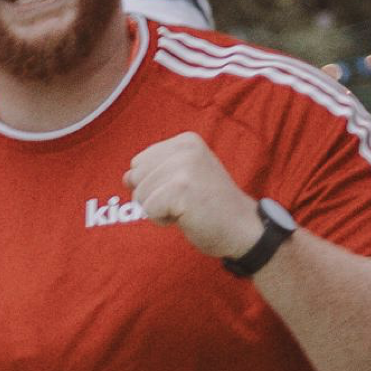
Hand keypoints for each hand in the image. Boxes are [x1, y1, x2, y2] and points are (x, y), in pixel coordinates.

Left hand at [123, 132, 261, 258]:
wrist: (244, 229)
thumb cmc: (210, 206)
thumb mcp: (183, 178)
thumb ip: (154, 172)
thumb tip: (125, 177)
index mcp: (185, 141)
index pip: (138, 163)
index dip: (155, 184)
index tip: (185, 190)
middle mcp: (184, 148)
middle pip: (135, 178)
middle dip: (153, 197)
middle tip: (186, 201)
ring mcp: (184, 167)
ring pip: (139, 195)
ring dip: (159, 210)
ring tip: (188, 208)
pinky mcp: (181, 189)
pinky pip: (148, 210)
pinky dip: (163, 220)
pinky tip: (187, 217)